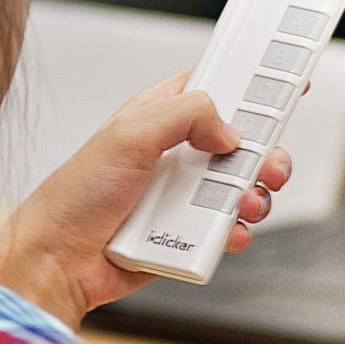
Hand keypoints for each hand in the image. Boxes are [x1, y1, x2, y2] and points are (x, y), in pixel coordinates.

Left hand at [0, 72, 290, 332]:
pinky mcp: (186, 235)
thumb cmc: (75, 196)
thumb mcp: (129, 135)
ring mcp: (182, 196)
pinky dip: (236, 231)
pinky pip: (228, 229)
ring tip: (246, 202)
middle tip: (267, 163)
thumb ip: (185, 116)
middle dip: (265, 150)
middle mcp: (175, 154)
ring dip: (255, 194)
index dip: (251, 83)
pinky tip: (227, 232)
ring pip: (241, 187)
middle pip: (242, 141)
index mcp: (160, 116)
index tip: (286, 82)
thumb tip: (229, 130)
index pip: (215, 87)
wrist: (58, 261)